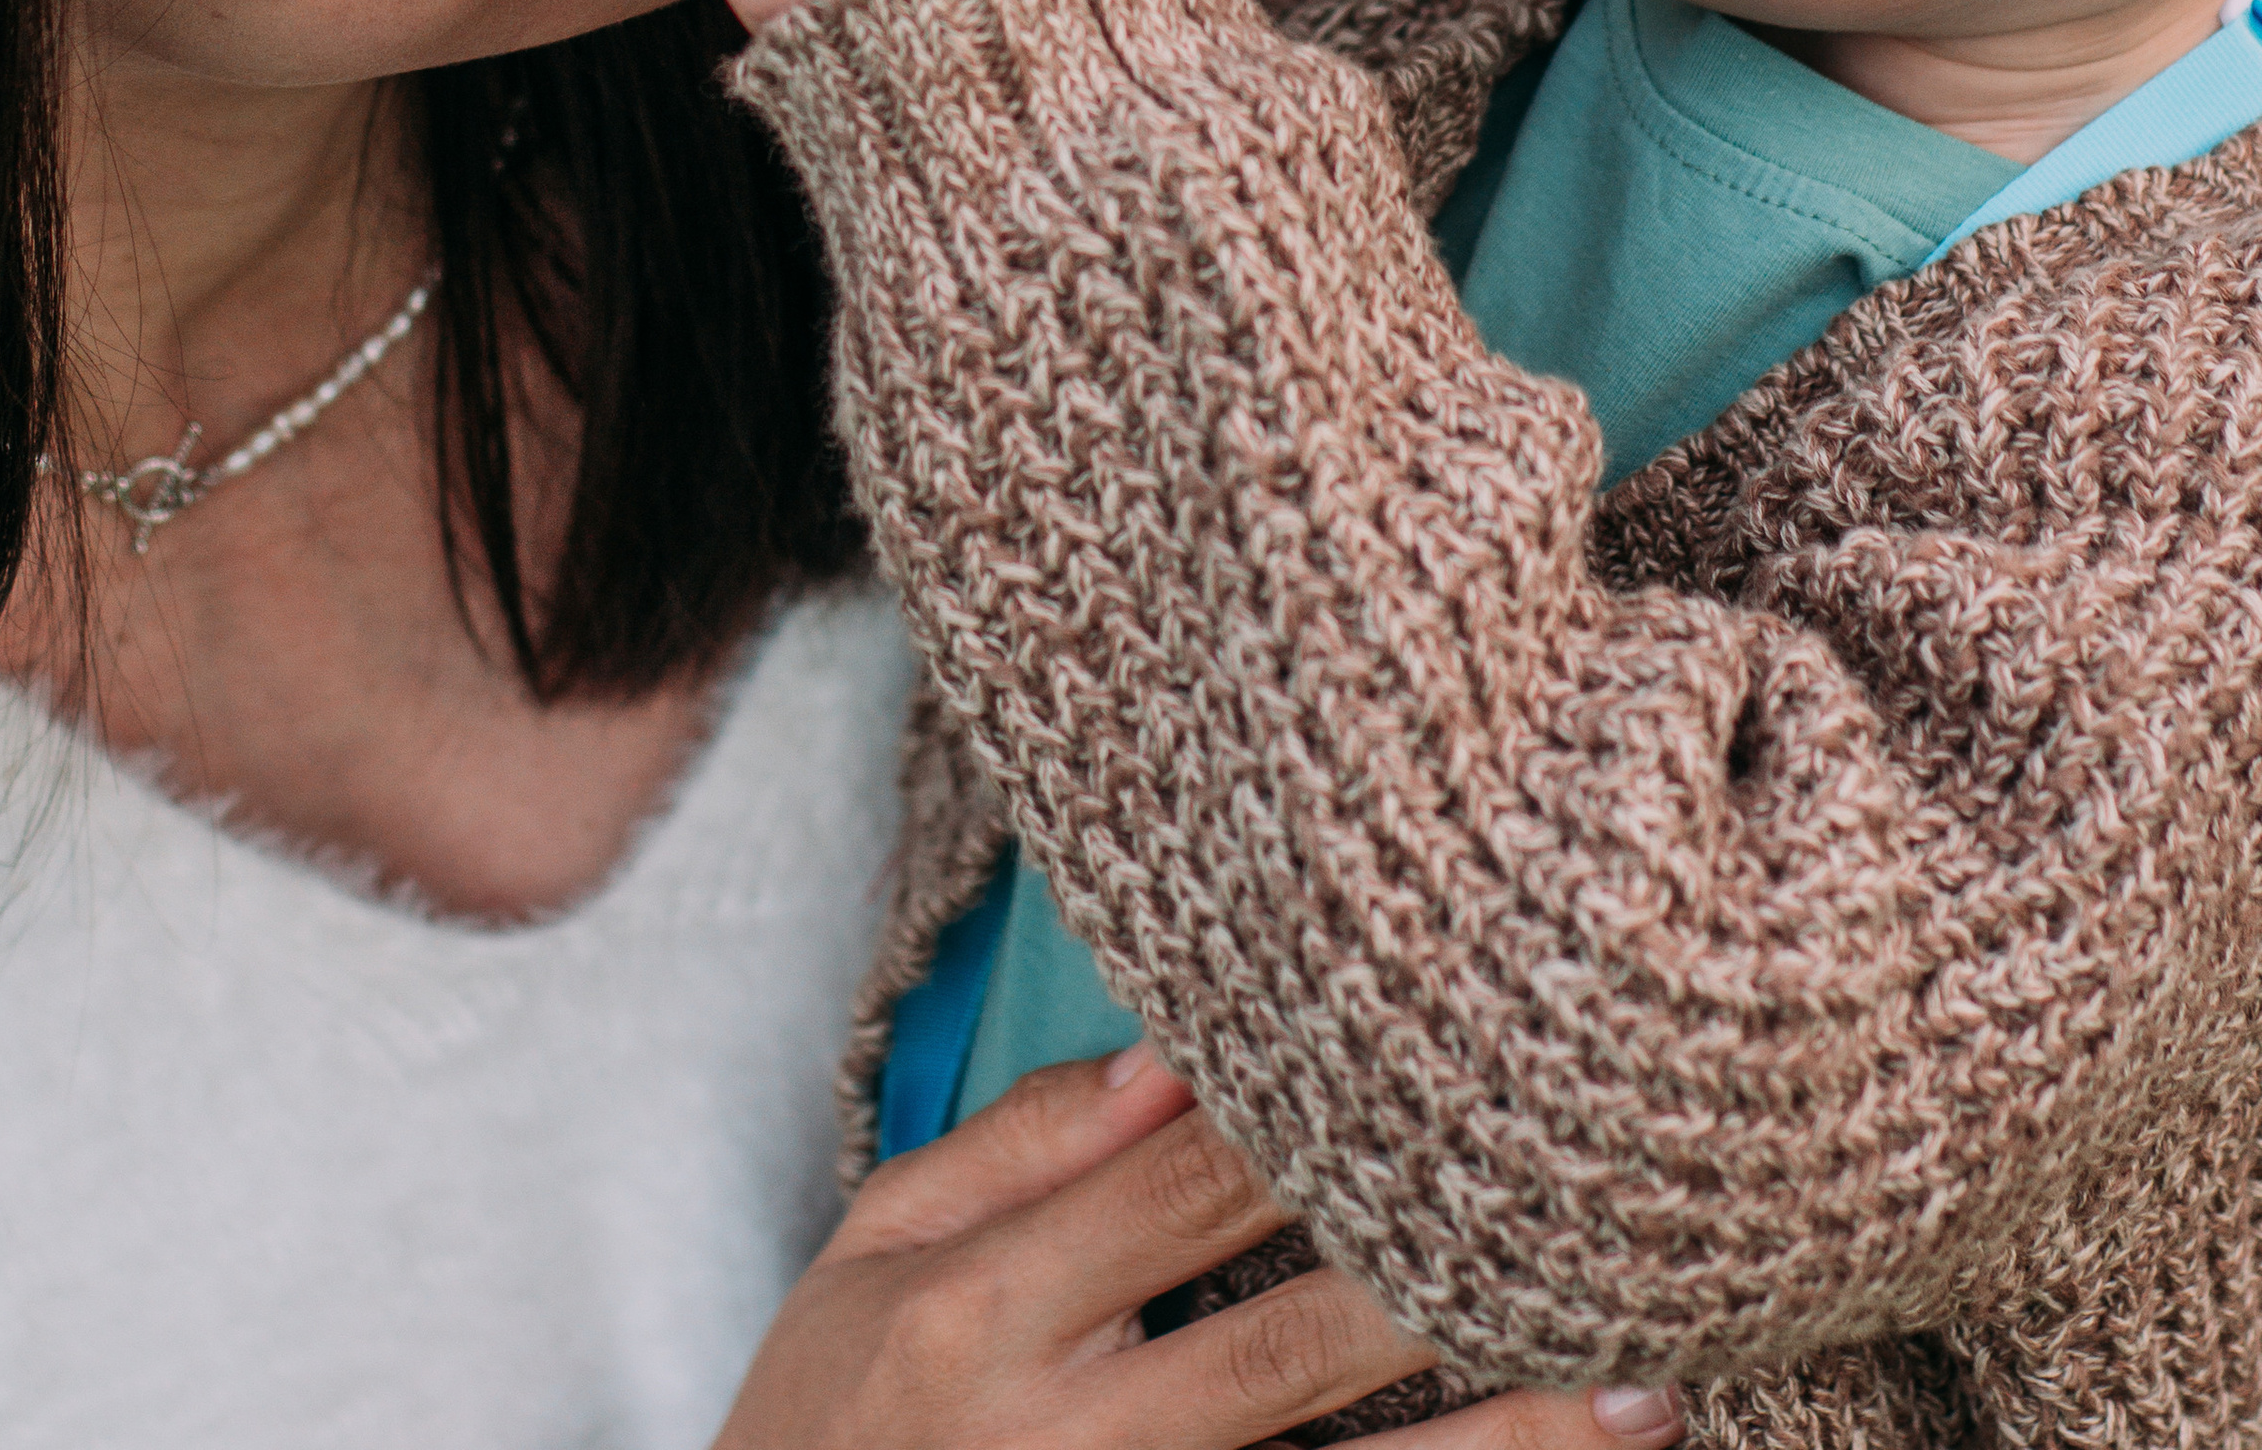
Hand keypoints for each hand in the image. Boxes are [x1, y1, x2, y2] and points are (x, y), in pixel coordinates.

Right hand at [714, 1039, 1686, 1449]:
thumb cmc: (818, 1424)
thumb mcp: (865, 1258)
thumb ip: (1015, 1148)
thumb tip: (1179, 1052)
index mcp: (976, 1311)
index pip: (1184, 1187)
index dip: (1325, 1124)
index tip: (1462, 1063)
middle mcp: (1054, 1437)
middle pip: (1287, 1345)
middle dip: (1451, 1287)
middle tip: (1608, 1237)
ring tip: (1645, 1406)